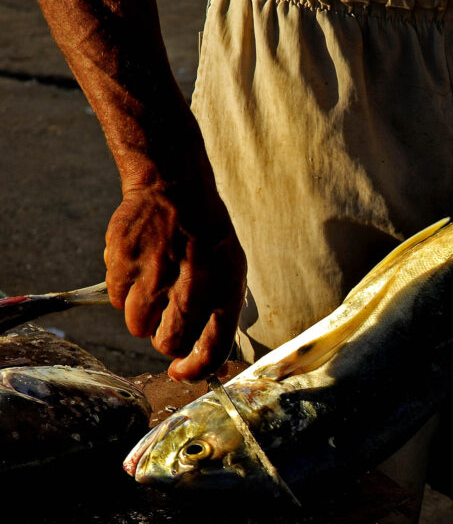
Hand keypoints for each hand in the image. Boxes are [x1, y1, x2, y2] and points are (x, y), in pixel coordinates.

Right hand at [104, 185, 246, 382]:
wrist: (175, 188)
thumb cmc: (206, 236)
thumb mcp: (231, 271)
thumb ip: (220, 315)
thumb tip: (208, 360)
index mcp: (225, 290)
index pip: (212, 349)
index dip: (196, 368)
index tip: (181, 370)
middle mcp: (191, 287)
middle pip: (167, 344)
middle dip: (164, 338)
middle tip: (166, 316)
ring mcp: (153, 276)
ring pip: (136, 326)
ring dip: (142, 314)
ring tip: (154, 283)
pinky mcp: (122, 264)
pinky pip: (114, 300)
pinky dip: (123, 291)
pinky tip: (140, 267)